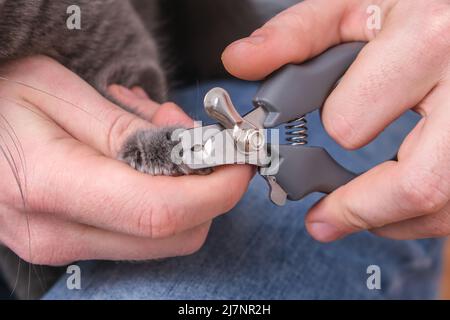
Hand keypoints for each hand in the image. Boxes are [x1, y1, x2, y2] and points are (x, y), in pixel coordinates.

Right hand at [0, 56, 251, 264]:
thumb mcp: (56, 92)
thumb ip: (125, 130)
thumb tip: (185, 152)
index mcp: (52, 185)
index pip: (161, 212)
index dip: (215, 191)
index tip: (238, 163)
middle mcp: (58, 233)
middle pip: (174, 235)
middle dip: (204, 187)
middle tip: (192, 136)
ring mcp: (64, 245)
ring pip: (162, 237)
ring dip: (181, 189)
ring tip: (155, 135)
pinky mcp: (70, 244)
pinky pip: (138, 232)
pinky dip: (157, 197)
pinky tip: (139, 158)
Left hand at [222, 0, 449, 240]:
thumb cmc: (416, 7)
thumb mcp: (353, 6)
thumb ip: (295, 34)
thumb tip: (239, 60)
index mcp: (425, 40)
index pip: (353, 122)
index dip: (334, 129)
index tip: (326, 131)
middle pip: (417, 185)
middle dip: (359, 210)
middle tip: (323, 219)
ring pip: (443, 206)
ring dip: (391, 219)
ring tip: (361, 210)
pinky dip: (425, 213)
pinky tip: (398, 198)